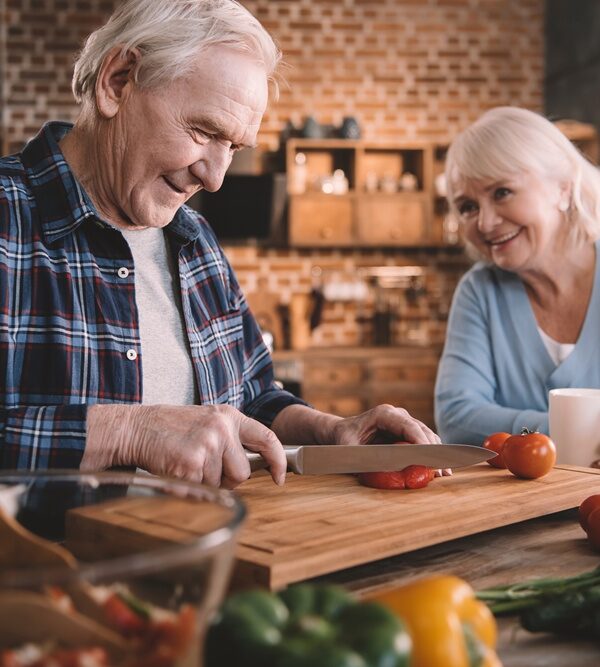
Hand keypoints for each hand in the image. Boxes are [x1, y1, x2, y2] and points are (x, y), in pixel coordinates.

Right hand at [83, 404, 286, 487]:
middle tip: (206, 467)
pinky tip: (178, 470)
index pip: (267, 438)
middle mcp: (222, 429)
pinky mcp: (191, 463)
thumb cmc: (172, 428)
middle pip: (243, 473)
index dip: (278, 461)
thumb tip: (254, 466)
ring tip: (187, 464)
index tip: (279, 477)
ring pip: (221, 484)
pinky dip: (190, 488)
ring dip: (205, 483)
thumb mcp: (208, 420)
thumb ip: (231, 437)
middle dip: (228, 479)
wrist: (137, 428)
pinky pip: (202, 490)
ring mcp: (207, 445)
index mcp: (229, 416)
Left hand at [330, 404, 450, 476]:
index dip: (422, 442)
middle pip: (422, 431)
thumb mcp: (348, 449)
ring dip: (435, 454)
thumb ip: (362, 457)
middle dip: (433, 451)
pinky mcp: (407, 433)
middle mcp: (397, 415)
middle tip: (443, 471)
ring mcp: (404, 422)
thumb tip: (379, 469)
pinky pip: (423, 442)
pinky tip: (438, 470)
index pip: (409, 426)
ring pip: (426, 436)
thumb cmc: (343, 439)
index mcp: (384, 414)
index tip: (432, 457)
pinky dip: (430, 454)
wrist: (341, 432)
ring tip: (444, 473)